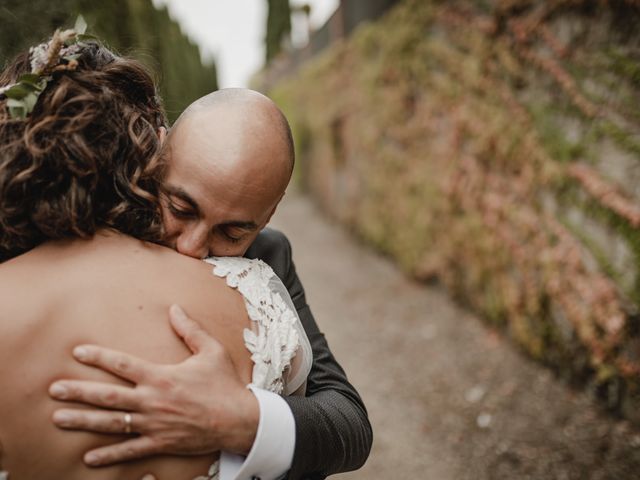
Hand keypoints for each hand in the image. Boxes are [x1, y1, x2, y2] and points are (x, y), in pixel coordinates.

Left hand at [49, 304, 258, 466]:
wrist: (239, 420)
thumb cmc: (225, 384)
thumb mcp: (211, 351)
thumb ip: (190, 329)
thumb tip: (174, 308)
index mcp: (162, 376)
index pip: (122, 364)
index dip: (98, 357)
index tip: (77, 352)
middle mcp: (152, 400)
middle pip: (107, 396)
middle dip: (78, 391)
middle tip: (53, 389)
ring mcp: (154, 424)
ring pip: (111, 423)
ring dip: (83, 421)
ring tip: (58, 418)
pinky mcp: (160, 443)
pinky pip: (129, 451)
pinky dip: (108, 456)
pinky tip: (88, 457)